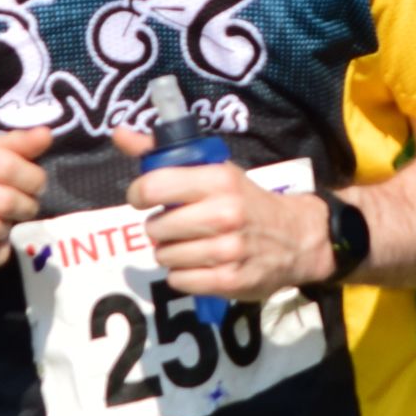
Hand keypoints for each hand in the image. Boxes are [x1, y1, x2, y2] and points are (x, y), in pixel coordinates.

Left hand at [111, 129, 332, 299]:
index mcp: (218, 180)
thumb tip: (119, 133)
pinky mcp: (229, 281)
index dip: (140, 195)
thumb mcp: (214, 170)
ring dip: (172, 253)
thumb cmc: (247, 201)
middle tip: (180, 225)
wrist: (297, 238)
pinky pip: (178, 281)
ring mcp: (227, 251)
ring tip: (194, 245)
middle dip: (161, 228)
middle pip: (155, 228)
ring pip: (164, 257)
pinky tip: (202, 265)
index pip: (153, 187)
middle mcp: (223, 214)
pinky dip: (184, 275)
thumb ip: (164, 154)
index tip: (147, 199)